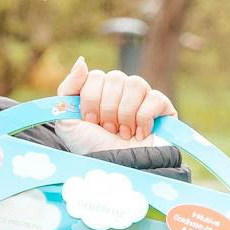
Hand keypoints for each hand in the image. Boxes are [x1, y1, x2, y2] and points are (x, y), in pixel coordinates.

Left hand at [54, 57, 175, 151]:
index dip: (91, 98)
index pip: (96, 75)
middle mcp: (121, 91)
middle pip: (115, 77)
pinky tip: (139, 133)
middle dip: (107, 108)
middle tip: (107, 128)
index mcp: (99, 91)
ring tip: (122, 132)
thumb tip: (82, 61)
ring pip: (135, 83)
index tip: (90, 120)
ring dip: (124, 113)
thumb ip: (68, 88)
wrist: (114, 168)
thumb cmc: (90, 147)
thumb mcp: (66, 120)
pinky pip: (154, 98)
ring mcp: (143, 98)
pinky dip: (143, 118)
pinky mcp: (163, 108)